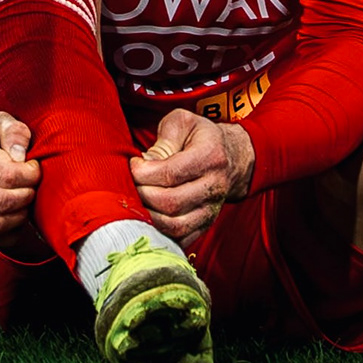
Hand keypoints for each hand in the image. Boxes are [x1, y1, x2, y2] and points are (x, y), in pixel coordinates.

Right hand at [0, 106, 39, 245]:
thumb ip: (14, 130)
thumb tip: (23, 157)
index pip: (7, 175)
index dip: (30, 176)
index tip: (33, 168)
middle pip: (3, 203)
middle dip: (27, 198)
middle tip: (31, 187)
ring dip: (20, 218)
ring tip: (23, 202)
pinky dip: (10, 233)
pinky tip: (14, 217)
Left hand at [130, 110, 253, 248]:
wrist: (232, 158)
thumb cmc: (200, 137)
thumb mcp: (183, 123)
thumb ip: (164, 140)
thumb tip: (146, 162)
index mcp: (210, 156)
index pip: (171, 173)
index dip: (145, 173)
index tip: (133, 165)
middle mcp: (214, 187)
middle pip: (172, 203)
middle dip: (143, 195)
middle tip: (131, 184)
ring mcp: (212, 210)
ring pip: (176, 226)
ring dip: (149, 217)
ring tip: (136, 200)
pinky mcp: (206, 225)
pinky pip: (181, 239)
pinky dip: (160, 233)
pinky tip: (147, 217)